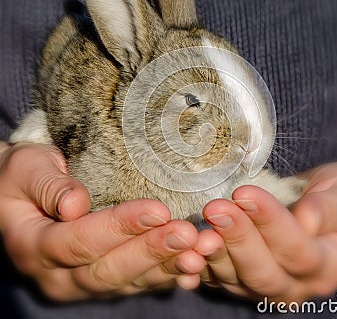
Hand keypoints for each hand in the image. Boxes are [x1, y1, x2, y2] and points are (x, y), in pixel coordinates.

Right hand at [0, 142, 204, 299]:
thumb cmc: (23, 176)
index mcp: (33, 245)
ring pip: (127, 282)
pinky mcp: (102, 279)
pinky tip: (193, 271)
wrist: (22, 195)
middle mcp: (57, 275)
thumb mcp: (26, 169)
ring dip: (166, 268)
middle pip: (109, 269)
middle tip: (188, 235)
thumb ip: (47, 186)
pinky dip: (166, 278)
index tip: (158, 209)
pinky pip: (136, 284)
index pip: (80, 241)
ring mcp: (80, 282)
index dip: (120, 226)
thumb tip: (74, 205)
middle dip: (151, 251)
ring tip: (200, 253)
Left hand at [195, 162, 336, 301]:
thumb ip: (330, 208)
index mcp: (328, 264)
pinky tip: (184, 258)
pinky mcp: (245, 278)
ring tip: (197, 229)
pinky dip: (200, 271)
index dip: (270, 223)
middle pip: (263, 272)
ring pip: (237, 280)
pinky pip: (220, 280)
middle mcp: (297, 284)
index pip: (297, 248)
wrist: (333, 210)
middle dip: (238, 240)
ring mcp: (269, 286)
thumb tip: (306, 217)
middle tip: (216, 209)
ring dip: (214, 255)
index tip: (245, 193)